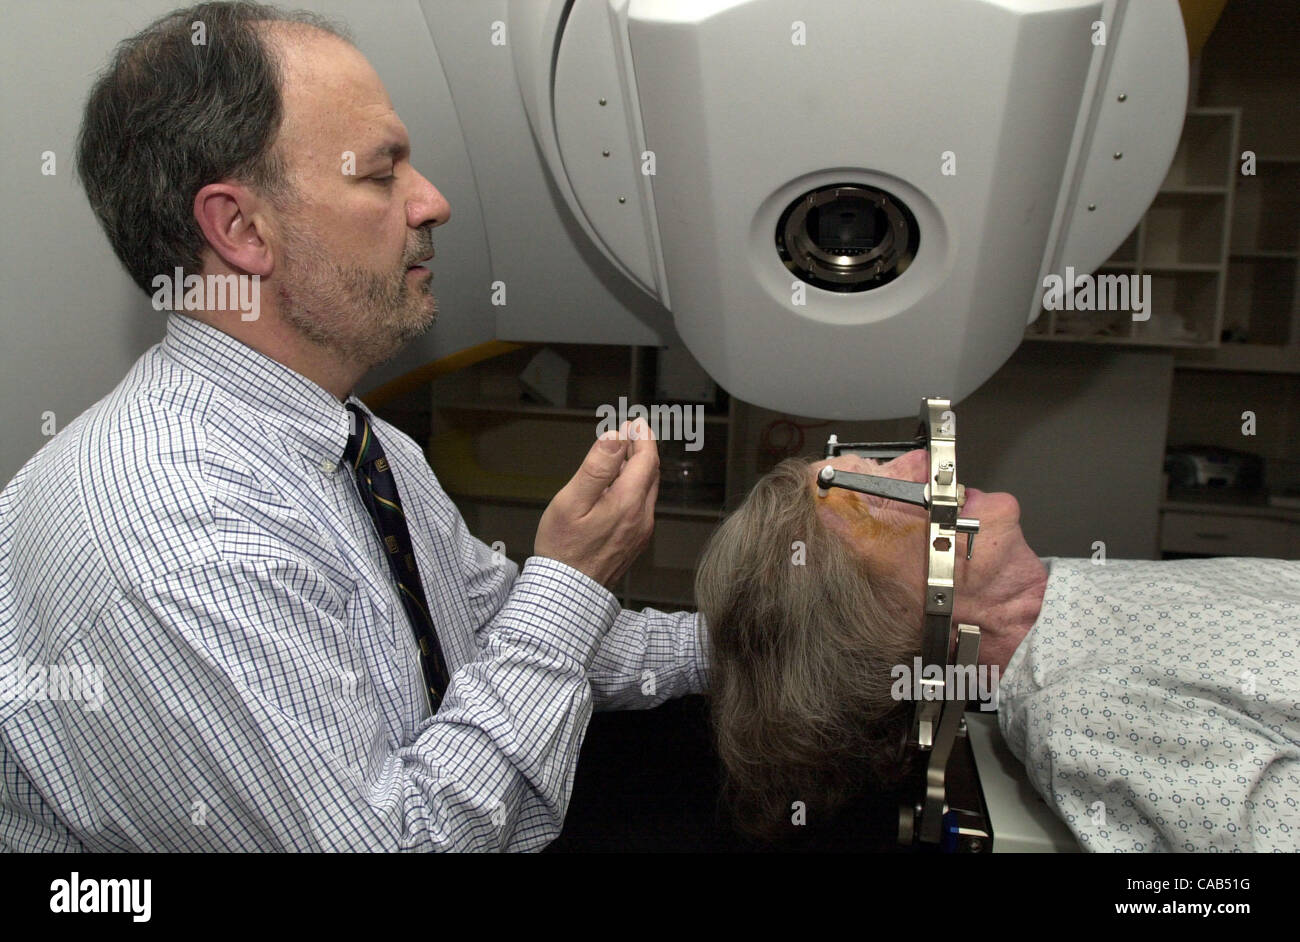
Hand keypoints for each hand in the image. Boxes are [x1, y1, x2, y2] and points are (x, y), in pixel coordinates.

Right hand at [534, 419, 658, 587]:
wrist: (566, 595)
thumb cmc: (563, 550)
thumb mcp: (572, 502)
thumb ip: (596, 468)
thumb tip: (615, 439)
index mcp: (628, 503)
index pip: (646, 459)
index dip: (642, 437)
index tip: (635, 423)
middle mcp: (641, 518)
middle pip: (650, 473)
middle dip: (642, 450)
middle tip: (629, 434)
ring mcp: (640, 533)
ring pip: (647, 491)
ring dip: (638, 469)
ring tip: (621, 455)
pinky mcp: (634, 543)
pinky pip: (641, 507)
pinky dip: (634, 488)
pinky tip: (616, 488)